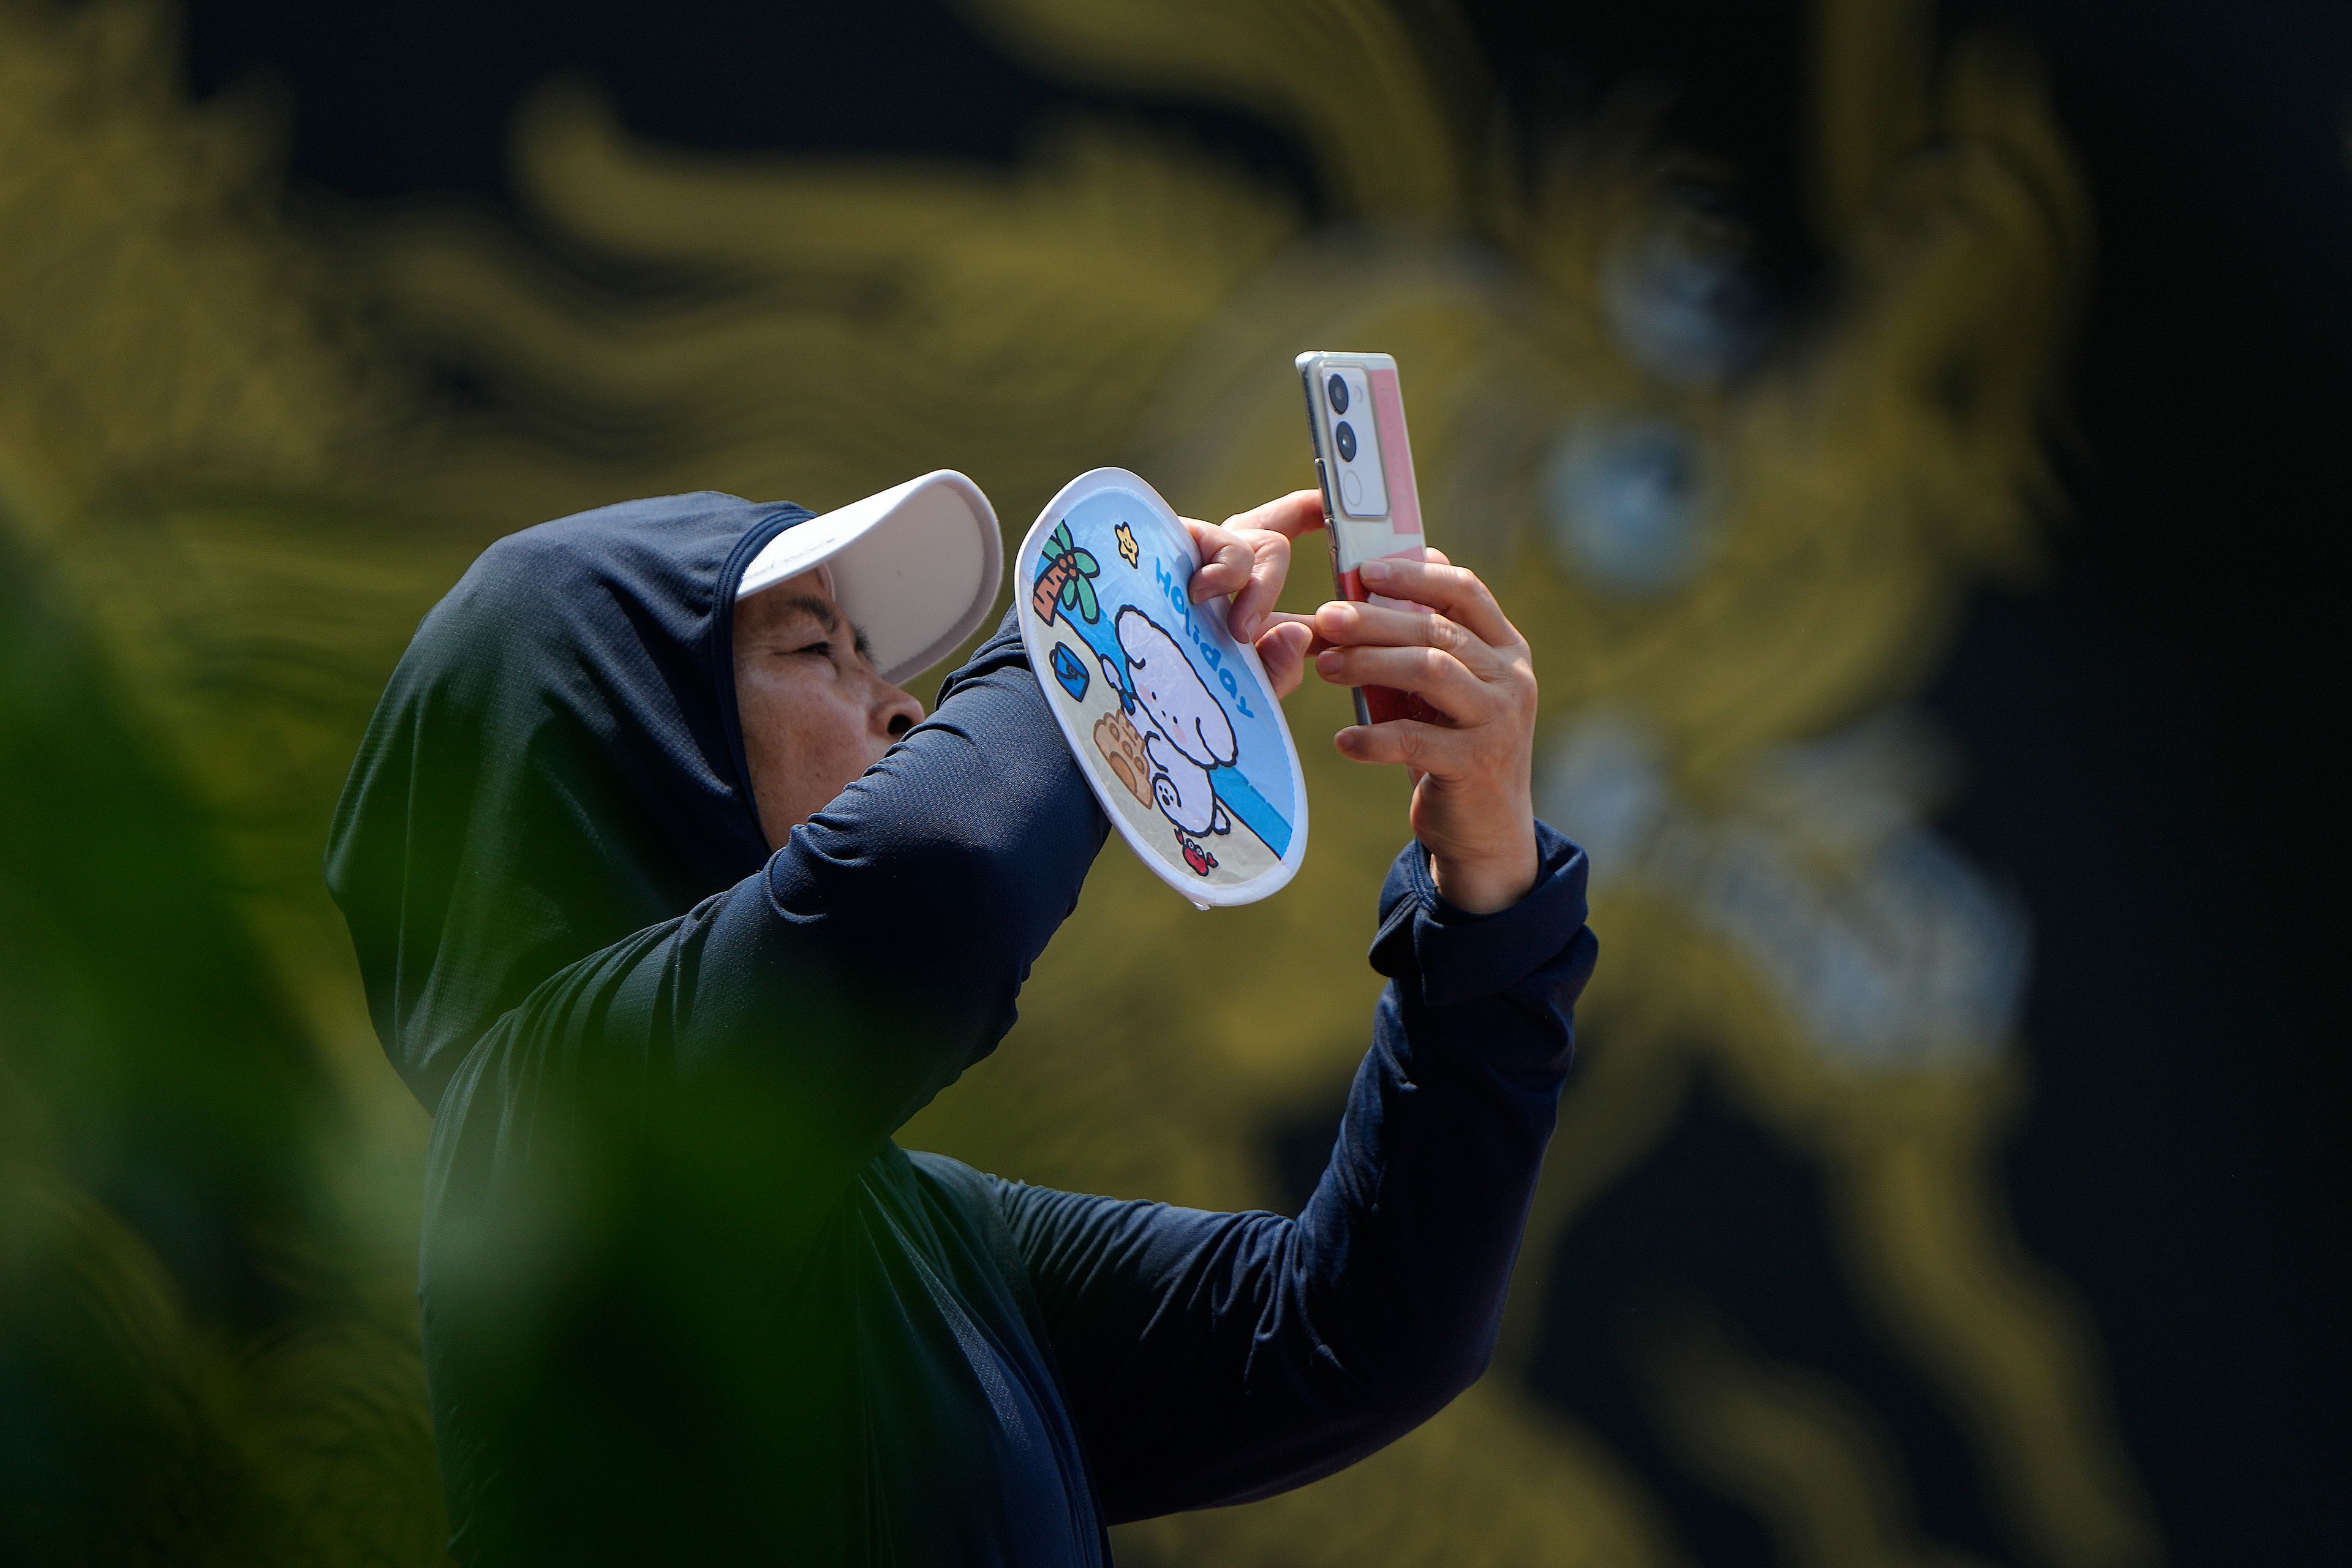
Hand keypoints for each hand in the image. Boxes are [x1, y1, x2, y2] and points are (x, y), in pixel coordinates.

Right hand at [1183, 491, 1323, 699]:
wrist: (1103, 674)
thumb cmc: (1174, 685)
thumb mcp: (1237, 686)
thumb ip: (1276, 671)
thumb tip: (1300, 634)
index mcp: (1238, 588)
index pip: (1283, 542)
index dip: (1313, 514)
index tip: (1335, 503)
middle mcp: (1221, 561)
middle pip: (1275, 543)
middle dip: (1282, 585)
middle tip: (1265, 632)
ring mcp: (1202, 549)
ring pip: (1264, 546)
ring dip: (1259, 590)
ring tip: (1236, 629)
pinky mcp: (1182, 538)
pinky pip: (1231, 543)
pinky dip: (1227, 574)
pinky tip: (1203, 597)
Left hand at [1309, 551, 1539, 913]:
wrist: (1486, 832)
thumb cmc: (1451, 747)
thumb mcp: (1443, 691)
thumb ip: (1418, 645)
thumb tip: (1359, 593)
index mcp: (1504, 649)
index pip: (1465, 591)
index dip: (1415, 575)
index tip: (1366, 570)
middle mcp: (1510, 678)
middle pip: (1437, 630)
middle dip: (1375, 620)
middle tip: (1325, 620)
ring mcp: (1498, 721)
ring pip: (1430, 671)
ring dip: (1371, 664)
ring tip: (1326, 668)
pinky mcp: (1475, 764)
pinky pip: (1415, 740)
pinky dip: (1373, 738)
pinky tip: (1343, 742)